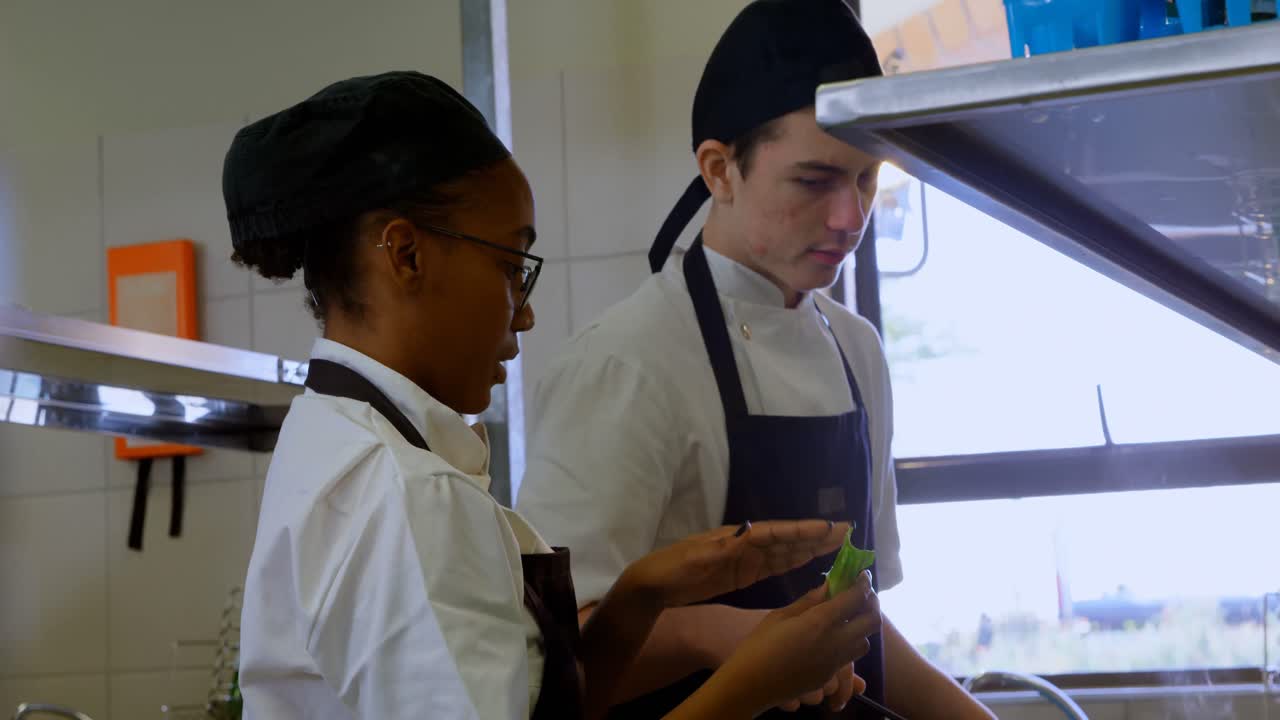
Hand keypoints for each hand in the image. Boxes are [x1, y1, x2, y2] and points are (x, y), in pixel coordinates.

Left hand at [621, 520, 848, 608]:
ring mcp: (747, 558)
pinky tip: (809, 558)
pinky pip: (775, 565)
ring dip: (810, 546)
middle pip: (787, 538)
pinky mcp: (744, 573)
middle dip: (816, 535)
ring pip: (785, 550)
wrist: (655, 585)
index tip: (829, 528)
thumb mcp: (696, 558)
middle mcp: (747, 543)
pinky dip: (794, 560)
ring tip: (837, 542)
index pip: (776, 532)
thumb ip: (724, 548)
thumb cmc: (672, 569)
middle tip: (847, 531)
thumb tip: (751, 531)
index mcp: (737, 537)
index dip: (803, 530)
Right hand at [715, 571, 880, 714]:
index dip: (863, 584)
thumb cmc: (758, 645)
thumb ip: (808, 601)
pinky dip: (850, 643)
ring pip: (866, 642)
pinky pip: (850, 658)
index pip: (855, 599)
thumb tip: (829, 586)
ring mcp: (835, 663)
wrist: (750, 685)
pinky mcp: (830, 676)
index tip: (862, 575)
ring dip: (863, 626)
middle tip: (862, 594)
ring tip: (848, 617)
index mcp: (819, 623)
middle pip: (872, 621)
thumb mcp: (780, 616)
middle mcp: (835, 643)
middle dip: (872, 603)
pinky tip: (832, 638)